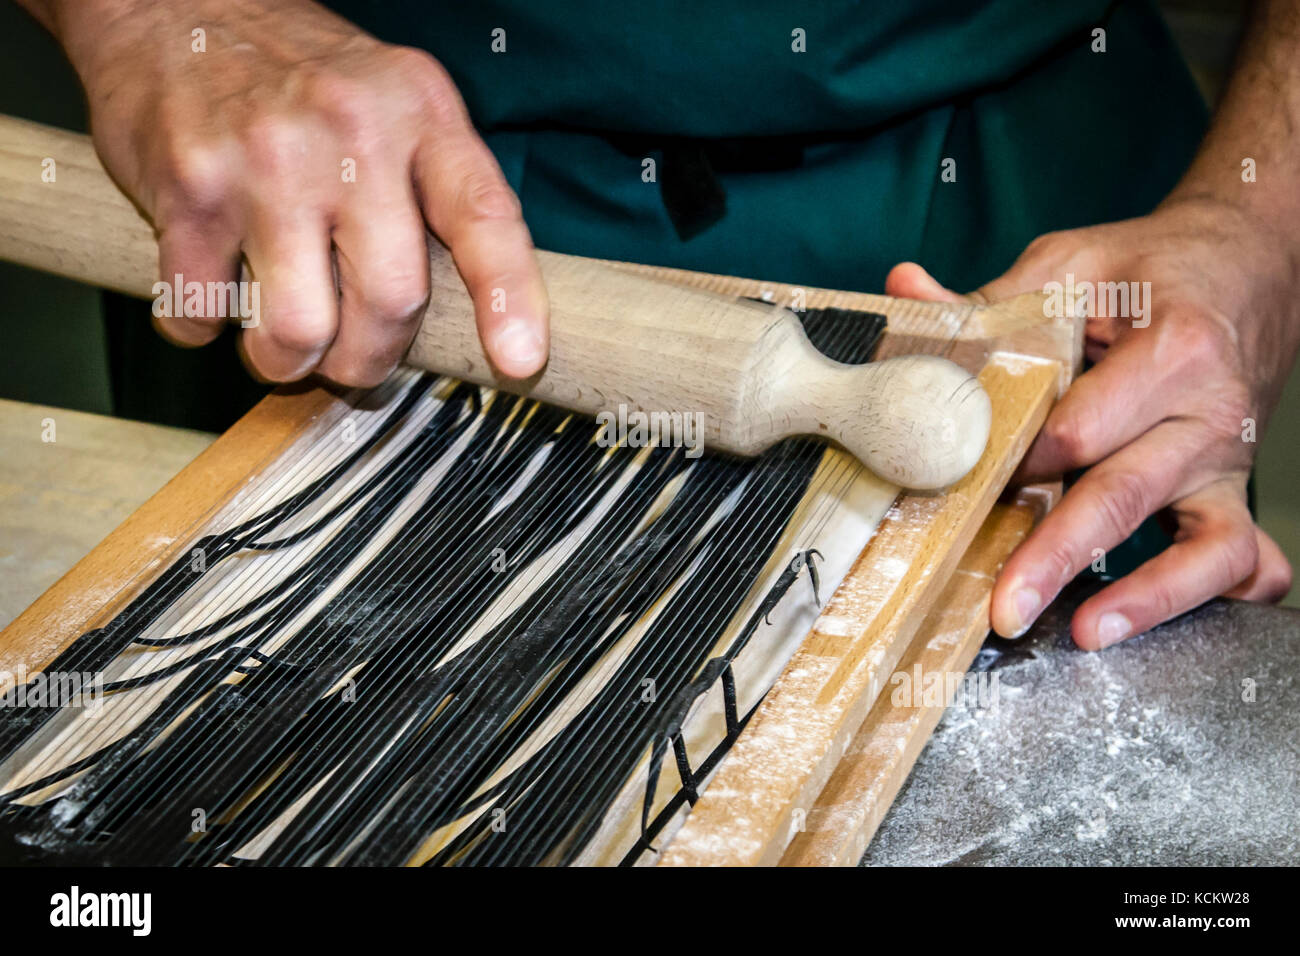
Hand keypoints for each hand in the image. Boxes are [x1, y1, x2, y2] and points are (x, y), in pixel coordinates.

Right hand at [55, 0, 547, 384]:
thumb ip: (435, 190)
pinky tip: (211, 292)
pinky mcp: (192, 188)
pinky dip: (201, 327)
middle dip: (368, 361)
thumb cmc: (302, 77)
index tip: (518, 361)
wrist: (177, 7)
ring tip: (280, 341)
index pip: (482, 215)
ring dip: (285, 361)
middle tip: (351, 360)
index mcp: (421, 114)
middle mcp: (352, 134)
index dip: (508, 297)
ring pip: (297, 328)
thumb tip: (464, 315)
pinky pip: (202, 311)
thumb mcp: (397, 102)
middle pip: (389, 300)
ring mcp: (268, 161)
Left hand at [886, 194, 1295, 648]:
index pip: (1079, 428)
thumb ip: (990, 297)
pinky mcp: (1234, 489)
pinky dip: (1220, 592)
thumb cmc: (1154, 270)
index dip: (1018, 460)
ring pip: (1199, 542)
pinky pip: (1243, 554)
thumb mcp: (1072, 267)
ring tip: (1085, 631)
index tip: (965, 485)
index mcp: (1169, 349)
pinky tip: (1167, 621)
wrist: (1250, 265)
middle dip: (1057, 553)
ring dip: (1145, 598)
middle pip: (1123, 494)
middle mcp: (1207, 413)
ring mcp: (1226, 462)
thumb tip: (904, 288)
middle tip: (1005, 606)